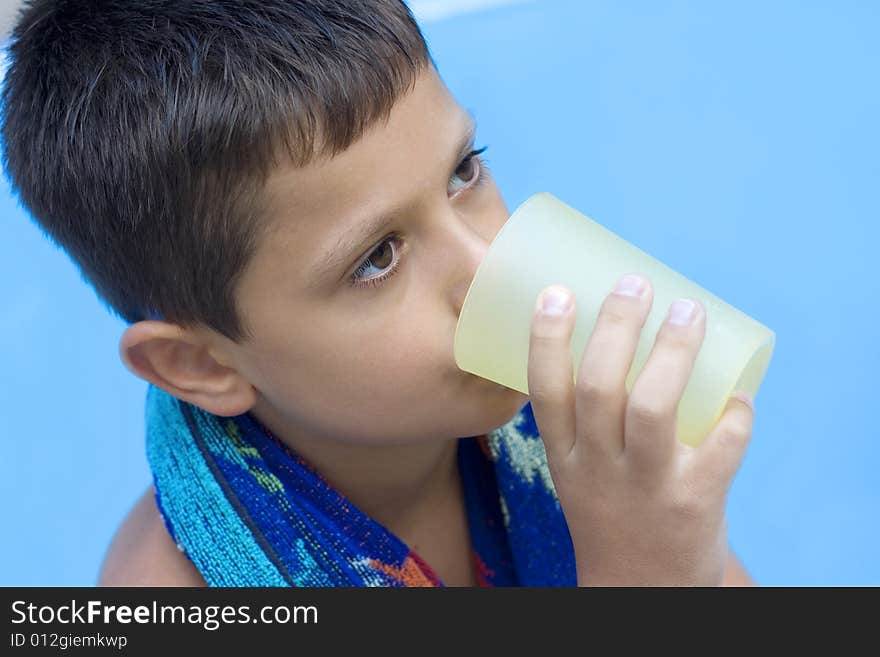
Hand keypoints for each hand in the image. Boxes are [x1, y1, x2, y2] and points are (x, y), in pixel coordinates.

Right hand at [527, 274, 754, 585]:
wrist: (640, 592)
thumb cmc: (611, 514)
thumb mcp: (579, 473)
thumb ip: (589, 421)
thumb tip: (618, 338)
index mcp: (564, 457)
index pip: (544, 390)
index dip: (547, 338)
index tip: (557, 292)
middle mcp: (598, 468)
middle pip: (599, 386)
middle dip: (616, 326)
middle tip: (636, 285)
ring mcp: (647, 486)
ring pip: (652, 407)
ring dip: (672, 352)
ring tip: (688, 311)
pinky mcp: (695, 502)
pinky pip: (721, 446)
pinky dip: (735, 412)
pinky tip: (738, 394)